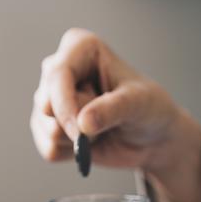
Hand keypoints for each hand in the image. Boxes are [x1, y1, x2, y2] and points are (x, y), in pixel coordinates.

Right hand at [30, 28, 200, 201]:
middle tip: (108, 120)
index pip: (57, 74)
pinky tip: (91, 143)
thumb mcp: (139, 104)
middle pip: (47, 104)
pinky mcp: (47, 126)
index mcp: (80, 47)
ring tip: (102, 128)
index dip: (66, 106)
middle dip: (77, 123)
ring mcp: (50, 98)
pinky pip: (48, 149)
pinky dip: (72, 154)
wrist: (153, 138)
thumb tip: (83, 124)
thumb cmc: (150, 109)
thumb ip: (112, 109)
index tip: (84, 130)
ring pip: (47, 129)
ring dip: (78, 140)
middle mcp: (59, 68)